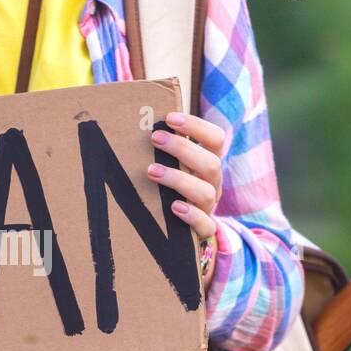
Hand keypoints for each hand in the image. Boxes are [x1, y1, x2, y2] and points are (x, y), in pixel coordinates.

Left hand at [146, 112, 228, 240]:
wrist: (180, 232)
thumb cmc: (170, 188)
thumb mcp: (171, 166)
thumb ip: (161, 148)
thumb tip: (135, 119)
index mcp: (208, 162)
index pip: (215, 138)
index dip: (197, 126)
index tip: (170, 118)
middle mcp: (212, 183)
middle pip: (211, 163)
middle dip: (182, 149)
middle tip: (154, 138)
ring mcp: (209, 207)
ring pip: (206, 192)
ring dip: (179, 179)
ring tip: (151, 171)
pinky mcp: (203, 230)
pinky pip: (205, 225)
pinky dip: (191, 215)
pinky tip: (174, 207)